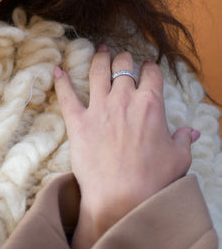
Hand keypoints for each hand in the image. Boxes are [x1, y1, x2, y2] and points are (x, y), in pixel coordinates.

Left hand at [54, 47, 198, 248]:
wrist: (121, 196)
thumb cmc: (153, 179)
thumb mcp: (179, 158)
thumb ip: (184, 140)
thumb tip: (191, 132)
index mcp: (151, 105)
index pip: (151, 75)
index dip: (150, 68)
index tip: (147, 68)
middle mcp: (124, 100)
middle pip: (123, 67)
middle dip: (124, 59)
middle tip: (122, 57)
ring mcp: (99, 108)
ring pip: (97, 72)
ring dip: (99, 59)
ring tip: (100, 51)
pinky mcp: (78, 121)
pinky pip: (66, 95)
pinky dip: (60, 82)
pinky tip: (57, 71)